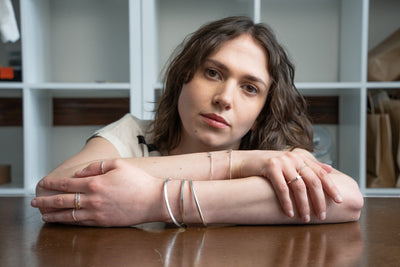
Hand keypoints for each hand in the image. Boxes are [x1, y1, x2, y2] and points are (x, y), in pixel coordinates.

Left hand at [31, 159, 162, 226]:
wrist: (154, 200)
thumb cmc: (139, 181)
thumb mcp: (118, 164)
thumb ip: (96, 166)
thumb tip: (79, 172)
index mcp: (95, 183)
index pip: (66, 183)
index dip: (52, 184)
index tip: (42, 183)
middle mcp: (93, 199)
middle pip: (62, 201)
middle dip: (45, 200)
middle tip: (34, 201)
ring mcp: (97, 213)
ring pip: (68, 215)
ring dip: (52, 214)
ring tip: (42, 214)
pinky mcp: (103, 222)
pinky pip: (80, 223)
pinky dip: (67, 222)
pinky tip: (62, 220)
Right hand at [238, 148, 342, 221]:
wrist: (244, 162)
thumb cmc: (267, 166)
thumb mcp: (289, 163)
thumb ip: (308, 165)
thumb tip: (330, 169)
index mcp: (300, 157)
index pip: (321, 173)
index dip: (331, 187)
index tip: (339, 201)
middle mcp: (293, 157)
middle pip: (313, 181)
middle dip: (319, 200)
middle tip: (322, 216)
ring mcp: (282, 161)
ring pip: (299, 187)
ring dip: (303, 205)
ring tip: (305, 218)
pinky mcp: (270, 166)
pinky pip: (282, 188)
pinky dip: (287, 203)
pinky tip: (289, 213)